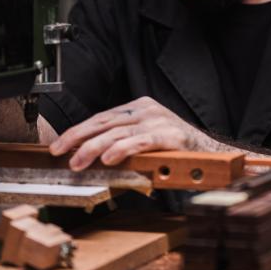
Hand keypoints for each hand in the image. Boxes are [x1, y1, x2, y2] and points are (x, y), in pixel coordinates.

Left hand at [49, 96, 205, 170]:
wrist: (211, 152)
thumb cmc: (175, 150)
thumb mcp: (145, 139)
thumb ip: (121, 142)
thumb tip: (87, 155)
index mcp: (140, 107)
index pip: (101, 117)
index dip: (78, 131)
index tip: (59, 144)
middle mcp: (147, 110)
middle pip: (105, 122)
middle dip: (78, 137)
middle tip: (59, 151)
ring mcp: (159, 121)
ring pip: (118, 132)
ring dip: (94, 148)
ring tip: (78, 162)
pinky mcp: (170, 136)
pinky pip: (141, 142)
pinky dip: (123, 150)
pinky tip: (109, 159)